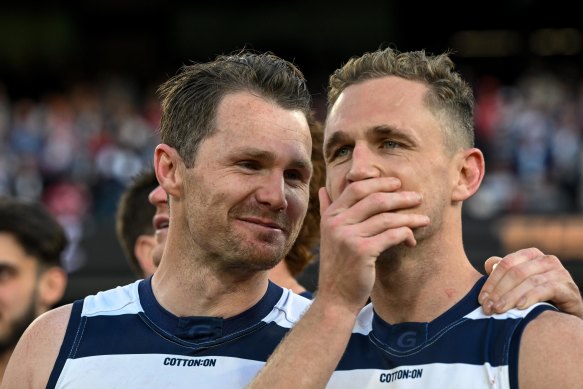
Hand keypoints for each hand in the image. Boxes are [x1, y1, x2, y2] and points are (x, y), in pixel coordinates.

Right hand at [316, 177, 429, 313]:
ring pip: (387, 218)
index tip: (397, 184)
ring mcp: (348, 237)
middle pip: (374, 199)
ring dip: (409, 217)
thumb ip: (327, 211)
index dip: (379, 182)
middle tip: (417, 197)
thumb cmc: (338, 265)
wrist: (336, 298)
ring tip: (424, 219)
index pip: (357, 188)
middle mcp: (337, 223)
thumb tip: (323, 189)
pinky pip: (391, 235)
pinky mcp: (362, 252)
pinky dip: (406, 234)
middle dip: (400, 196)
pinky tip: (412, 240)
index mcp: (330, 216)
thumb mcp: (328, 235)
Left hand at [479, 247, 582, 318]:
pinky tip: (519, 307)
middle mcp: (546, 260)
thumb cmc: (539, 298)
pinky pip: (546, 290)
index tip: (481, 299)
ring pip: (529, 282)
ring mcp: (559, 273)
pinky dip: (530, 297)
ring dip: (510, 297)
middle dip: (498, 291)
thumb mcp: (519, 283)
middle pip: (516, 272)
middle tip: (488, 308)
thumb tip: (488, 264)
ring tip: (498, 310)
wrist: (567, 315)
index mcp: (531, 255)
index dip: (491, 282)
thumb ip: (504, 273)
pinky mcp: (568, 288)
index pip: (505, 264)